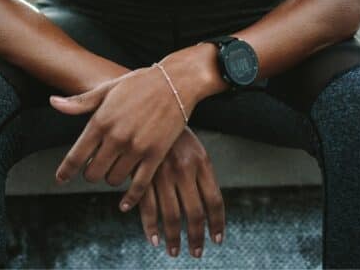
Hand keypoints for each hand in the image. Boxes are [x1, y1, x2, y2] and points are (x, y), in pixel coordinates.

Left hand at [49, 63, 198, 191]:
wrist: (177, 81)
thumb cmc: (141, 83)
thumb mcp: (109, 88)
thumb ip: (81, 102)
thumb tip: (53, 103)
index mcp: (101, 121)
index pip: (76, 157)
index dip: (65, 171)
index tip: (61, 178)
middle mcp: (116, 137)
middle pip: (93, 174)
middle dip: (91, 173)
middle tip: (96, 166)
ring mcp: (136, 147)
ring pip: (113, 180)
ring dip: (111, 177)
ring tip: (116, 167)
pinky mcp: (155, 155)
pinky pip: (138, 186)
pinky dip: (130, 198)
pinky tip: (124, 203)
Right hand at [128, 128, 225, 258]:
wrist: (151, 106)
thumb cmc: (175, 132)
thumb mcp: (195, 148)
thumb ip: (202, 175)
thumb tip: (210, 206)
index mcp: (201, 161)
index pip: (214, 201)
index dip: (216, 223)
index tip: (217, 240)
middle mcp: (184, 169)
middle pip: (195, 213)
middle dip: (197, 237)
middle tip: (196, 253)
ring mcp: (163, 173)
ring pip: (171, 216)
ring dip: (174, 238)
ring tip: (175, 251)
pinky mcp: (142, 175)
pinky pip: (147, 209)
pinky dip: (150, 228)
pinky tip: (154, 240)